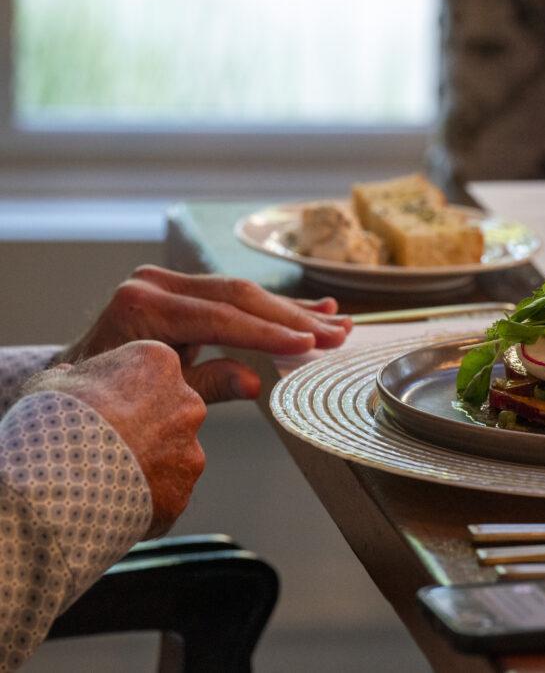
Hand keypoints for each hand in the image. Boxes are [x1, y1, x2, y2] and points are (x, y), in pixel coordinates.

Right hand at [25, 341, 206, 537]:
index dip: (124, 391)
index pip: (152, 372)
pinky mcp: (184, 487)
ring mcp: (190, 447)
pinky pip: (168, 488)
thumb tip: (69, 375)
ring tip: (108, 473)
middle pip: (171, 412)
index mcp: (160, 364)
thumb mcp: (55, 381)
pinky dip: (148, 493)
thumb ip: (75, 375)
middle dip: (147, 425)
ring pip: (173, 453)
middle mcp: (187, 402)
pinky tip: (116, 496)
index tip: (102, 405)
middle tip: (110, 441)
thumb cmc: (54, 418)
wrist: (55, 475)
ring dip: (149, 460)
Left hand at [59, 266, 353, 402]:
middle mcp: (156, 284)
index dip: (269, 332)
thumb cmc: (104, 397)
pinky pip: (235, 297)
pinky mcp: (182, 290)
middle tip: (335, 335)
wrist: (71, 383)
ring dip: (294, 312)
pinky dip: (275, 308)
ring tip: (338, 324)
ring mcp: (168, 283)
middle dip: (293, 319)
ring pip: (244, 294)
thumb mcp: (154, 393)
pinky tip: (316, 309)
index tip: (307, 344)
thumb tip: (253, 380)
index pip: (221, 316)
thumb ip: (204, 383)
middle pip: (239, 297)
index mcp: (143, 305)